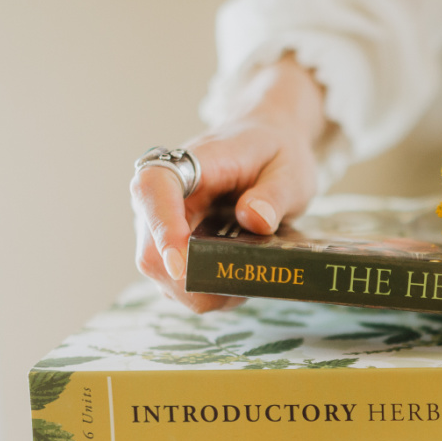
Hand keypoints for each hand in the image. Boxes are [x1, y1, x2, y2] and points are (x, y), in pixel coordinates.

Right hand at [130, 56, 326, 311]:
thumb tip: (255, 219)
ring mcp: (163, 228)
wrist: (269, 147)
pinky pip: (184, 286)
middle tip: (247, 285)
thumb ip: (274, 193)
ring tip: (252, 277)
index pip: (154, 189)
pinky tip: (242, 280)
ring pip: (166, 279)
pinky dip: (213, 293)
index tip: (181, 264)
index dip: (162, 228)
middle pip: (152, 252)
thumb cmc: (275, 154)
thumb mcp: (289, 169)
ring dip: (209, 292)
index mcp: (188, 164)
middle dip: (196, 281)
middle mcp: (163, 197)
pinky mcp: (175, 251)